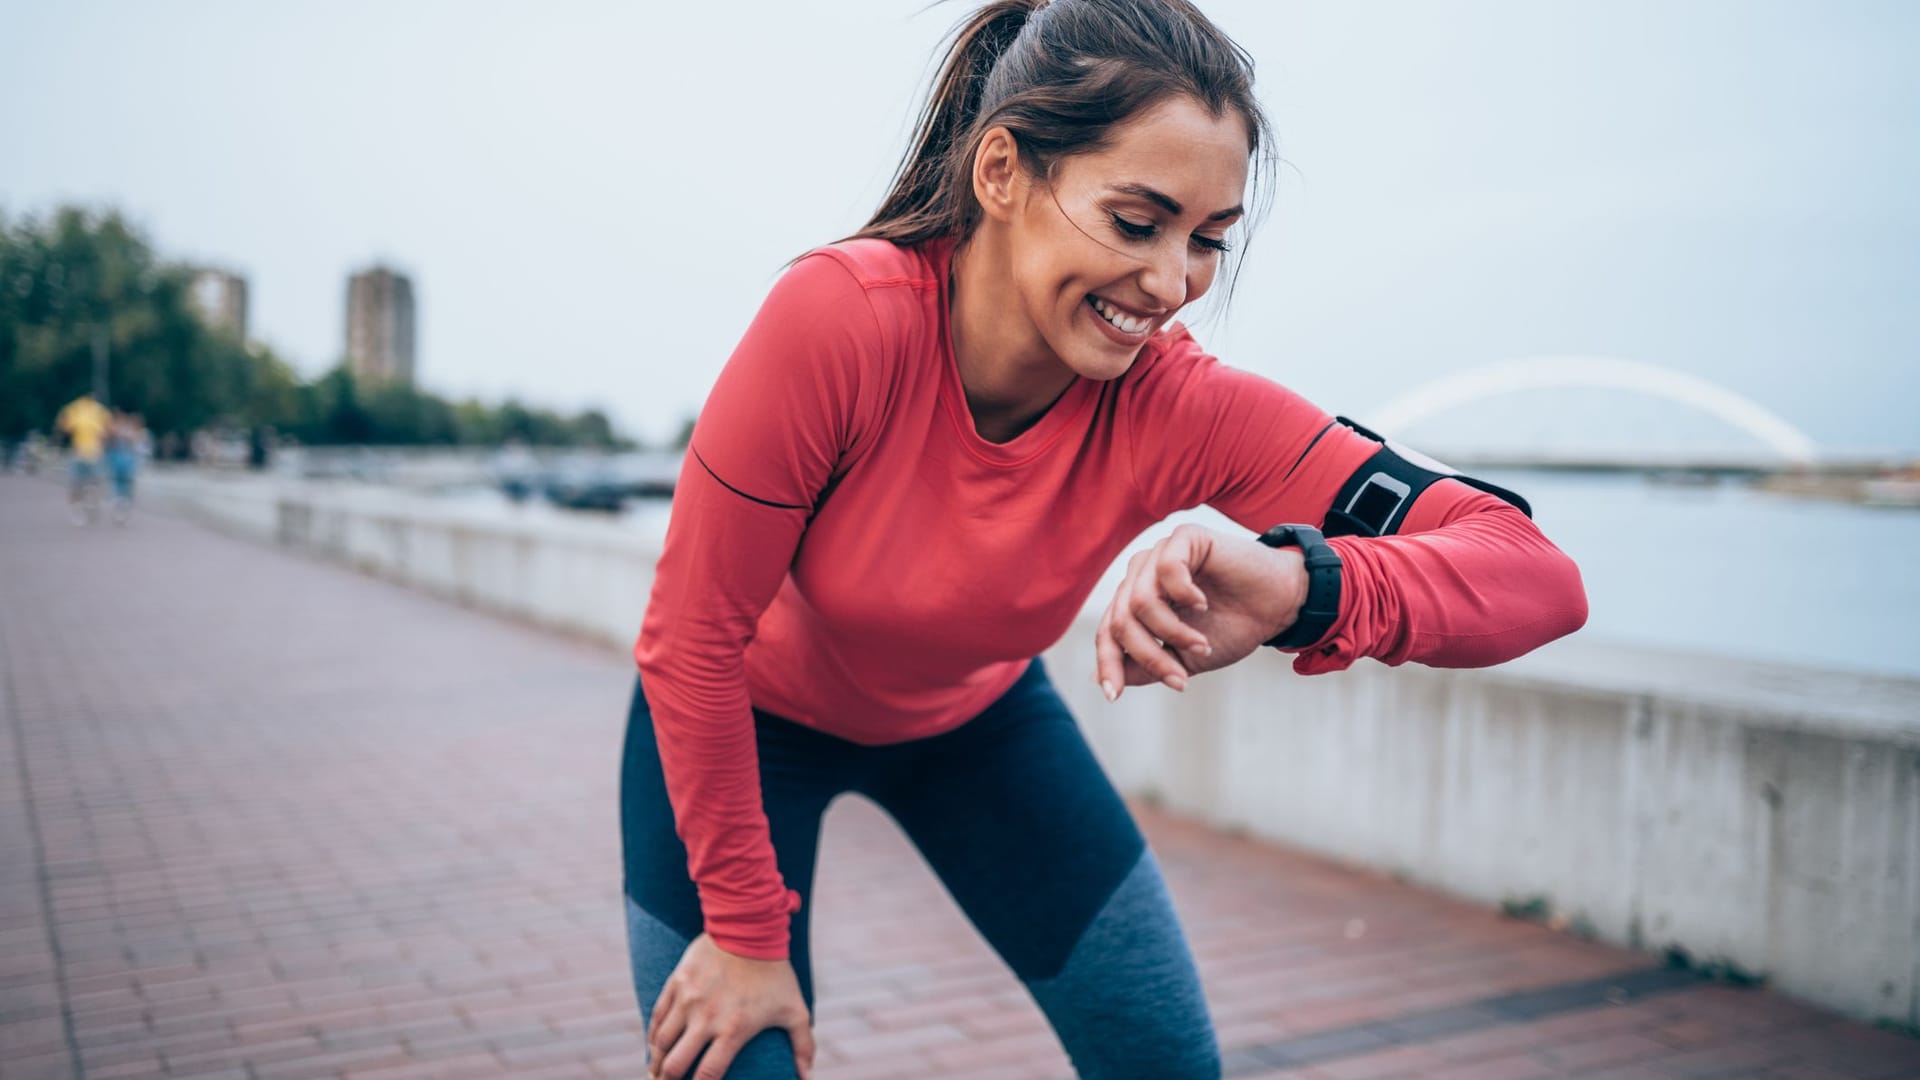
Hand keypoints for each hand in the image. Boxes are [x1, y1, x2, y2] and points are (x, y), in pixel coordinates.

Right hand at [648, 932, 814, 1079]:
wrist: (750, 927)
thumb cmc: (775, 973)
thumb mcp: (795, 1010)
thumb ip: (803, 1045)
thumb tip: (806, 1076)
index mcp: (733, 1029)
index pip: (707, 1075)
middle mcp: (706, 1018)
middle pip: (675, 1064)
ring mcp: (688, 1000)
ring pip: (660, 1042)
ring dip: (656, 1062)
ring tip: (657, 1074)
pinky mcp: (676, 983)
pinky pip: (657, 1016)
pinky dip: (653, 1036)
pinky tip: (654, 1047)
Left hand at [1094, 524, 1307, 700]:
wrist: (1278, 604)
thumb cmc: (1231, 628)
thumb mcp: (1183, 657)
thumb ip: (1146, 666)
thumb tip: (1102, 680)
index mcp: (1135, 600)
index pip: (1109, 632)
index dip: (1108, 664)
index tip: (1113, 696)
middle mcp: (1141, 575)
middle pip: (1122, 620)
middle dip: (1149, 656)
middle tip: (1181, 679)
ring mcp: (1160, 554)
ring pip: (1140, 601)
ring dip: (1173, 633)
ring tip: (1203, 646)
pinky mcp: (1185, 538)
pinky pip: (1167, 569)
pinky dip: (1185, 594)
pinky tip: (1204, 604)